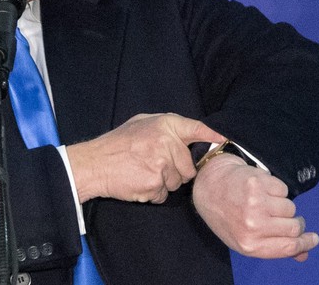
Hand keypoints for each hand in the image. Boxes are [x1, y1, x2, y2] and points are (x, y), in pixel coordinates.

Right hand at [66, 113, 224, 203]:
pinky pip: (164, 195)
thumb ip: (166, 127)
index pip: (196, 129)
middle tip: (153, 165)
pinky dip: (153, 193)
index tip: (224, 139)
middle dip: (175, 171)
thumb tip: (194, 133)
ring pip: (177, 182)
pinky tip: (139, 183)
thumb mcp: (141, 124)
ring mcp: (162, 164)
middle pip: (188, 167)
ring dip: (163, 183)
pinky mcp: (155, 184)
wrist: (94, 164)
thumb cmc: (116, 144)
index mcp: (164, 125)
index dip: (212, 135)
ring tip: (143, 173)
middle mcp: (166, 142)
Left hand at [192, 153, 317, 261]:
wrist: (208, 186)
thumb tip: (304, 255)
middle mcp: (252, 226)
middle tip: (282, 216)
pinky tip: (260, 189)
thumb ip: (274, 247)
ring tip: (263, 201)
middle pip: (294, 226)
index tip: (313, 238)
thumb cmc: (228, 215)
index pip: (289, 247)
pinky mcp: (257, 183)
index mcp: (250, 245)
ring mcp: (255, 203)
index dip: (305, 243)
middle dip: (294, 221)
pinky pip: (283, 189)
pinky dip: (275, 188)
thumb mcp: (245, 238)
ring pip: (290, 206)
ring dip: (281, 204)